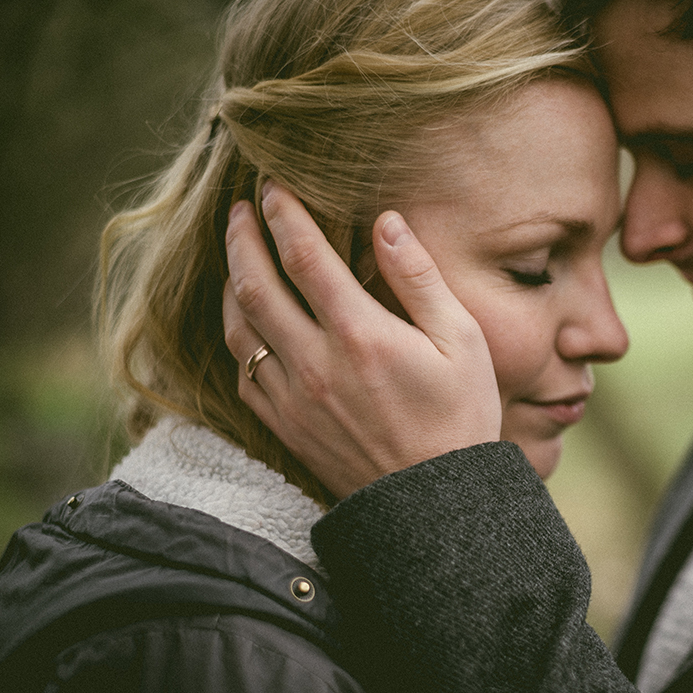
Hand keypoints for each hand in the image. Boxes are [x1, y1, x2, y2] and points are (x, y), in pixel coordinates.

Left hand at [222, 182, 501, 498]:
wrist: (436, 505)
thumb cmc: (460, 418)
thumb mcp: (461, 341)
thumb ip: (420, 278)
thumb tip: (387, 222)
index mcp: (360, 335)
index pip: (303, 256)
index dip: (282, 214)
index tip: (272, 187)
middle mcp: (314, 363)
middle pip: (255, 285)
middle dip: (242, 239)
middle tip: (239, 210)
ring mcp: (293, 398)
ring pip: (239, 329)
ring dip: (231, 284)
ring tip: (236, 258)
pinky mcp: (286, 427)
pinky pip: (244, 373)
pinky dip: (238, 336)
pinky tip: (247, 323)